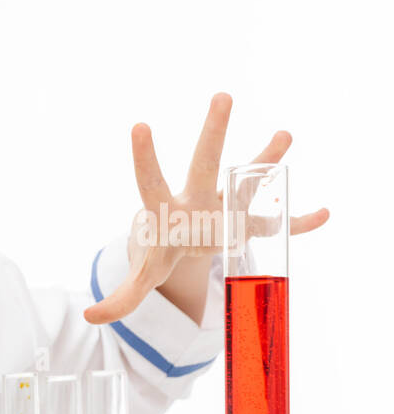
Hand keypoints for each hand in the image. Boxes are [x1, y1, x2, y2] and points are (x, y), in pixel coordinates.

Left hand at [83, 93, 328, 324]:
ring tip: (284, 135)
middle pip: (204, 163)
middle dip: (213, 132)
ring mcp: (223, 204)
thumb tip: (90, 317)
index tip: (139, 125)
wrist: (181, 242)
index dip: (144, 158)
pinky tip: (322, 214)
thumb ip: (121, 297)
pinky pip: (276, 221)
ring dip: (265, 159)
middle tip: (222, 96)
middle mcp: (196, 197)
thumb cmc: (158, 252)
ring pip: (246, 179)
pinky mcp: (245, 221)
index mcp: (165, 209)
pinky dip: (298, 222)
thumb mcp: (142, 275)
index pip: (150, 181)